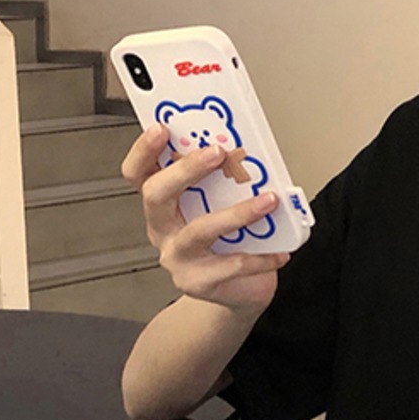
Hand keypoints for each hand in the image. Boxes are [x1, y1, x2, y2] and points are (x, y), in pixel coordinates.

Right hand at [122, 124, 289, 310]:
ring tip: (268, 201)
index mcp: (163, 204)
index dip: (144, 150)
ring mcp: (177, 257)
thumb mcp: (222, 205)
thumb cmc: (231, 242)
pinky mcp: (197, 282)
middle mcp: (163, 229)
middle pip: (157, 195)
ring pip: (199, 230)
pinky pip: (230, 265)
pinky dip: (259, 257)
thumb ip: (224, 182)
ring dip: (237, 212)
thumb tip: (248, 152)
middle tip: (217, 153)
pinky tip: (279, 252)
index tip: (162, 128)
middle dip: (185, 171)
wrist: (240, 291)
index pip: (139, 173)